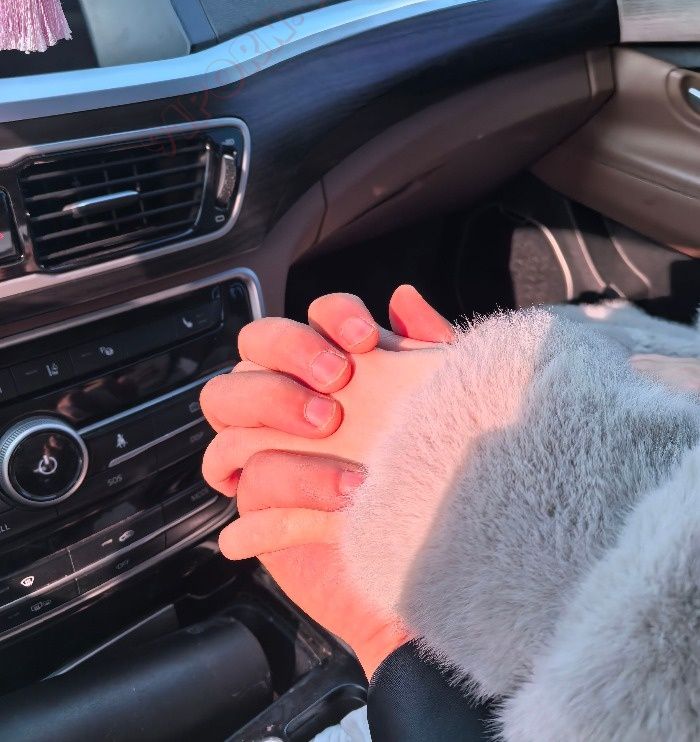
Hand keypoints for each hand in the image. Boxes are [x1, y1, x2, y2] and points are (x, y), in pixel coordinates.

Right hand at [200, 286, 451, 674]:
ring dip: (269, 403)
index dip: (331, 317)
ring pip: (225, 401)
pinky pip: (237, 473)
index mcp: (340, 368)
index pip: (314, 317)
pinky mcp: (259, 499)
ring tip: (328, 431)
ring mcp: (270, 445)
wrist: (443, 563)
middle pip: (254, 345)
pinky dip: (281, 477)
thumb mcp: (450, 406)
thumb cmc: (446, 478)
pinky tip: (332, 491)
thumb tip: (402, 296)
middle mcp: (296, 398)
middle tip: (338, 382)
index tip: (368, 340)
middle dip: (289, 350)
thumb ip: (427, 347)